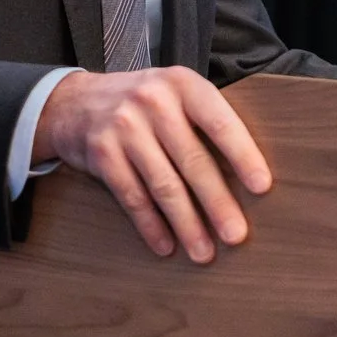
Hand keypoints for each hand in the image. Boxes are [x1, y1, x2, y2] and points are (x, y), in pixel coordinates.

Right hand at [36, 68, 272, 262]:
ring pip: (164, 184)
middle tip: (236, 235)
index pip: (220, 122)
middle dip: (218, 203)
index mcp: (182, 84)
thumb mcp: (173, 93)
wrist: (74, 102)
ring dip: (187, 224)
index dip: (243, 155)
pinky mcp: (102, 153)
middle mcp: (153, 101)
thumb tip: (248, 173)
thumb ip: (203, 120)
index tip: (262, 187)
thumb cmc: (141, 103)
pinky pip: (133, 197)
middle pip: (193, 160)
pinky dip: (151, 225)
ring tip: (204, 252)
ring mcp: (124, 127)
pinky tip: (166, 245)